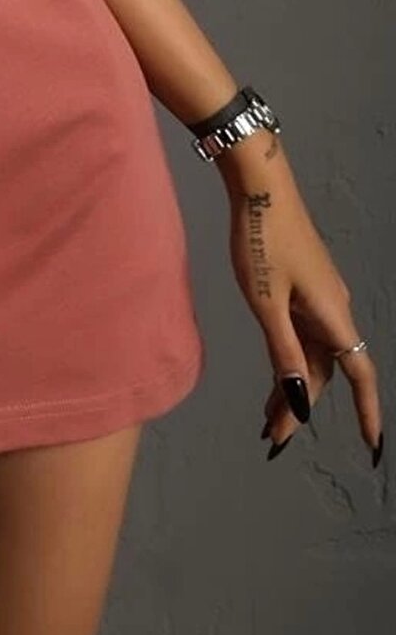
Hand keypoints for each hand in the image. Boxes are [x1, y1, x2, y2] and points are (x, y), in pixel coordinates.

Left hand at [224, 153, 383, 464]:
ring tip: (266, 419)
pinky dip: (287, 359)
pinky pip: (301, 335)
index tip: (373, 447)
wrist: (261, 187)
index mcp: (333, 317)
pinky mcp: (304, 288)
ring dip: (291, 386)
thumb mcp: (266, 303)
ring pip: (311, 355)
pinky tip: (272, 377)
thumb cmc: (261, 240)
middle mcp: (334, 311)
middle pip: (325, 372)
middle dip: (301, 406)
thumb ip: (282, 353)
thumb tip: (300, 400)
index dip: (367, 413)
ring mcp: (320, 299)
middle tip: (272, 437)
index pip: (360, 376)